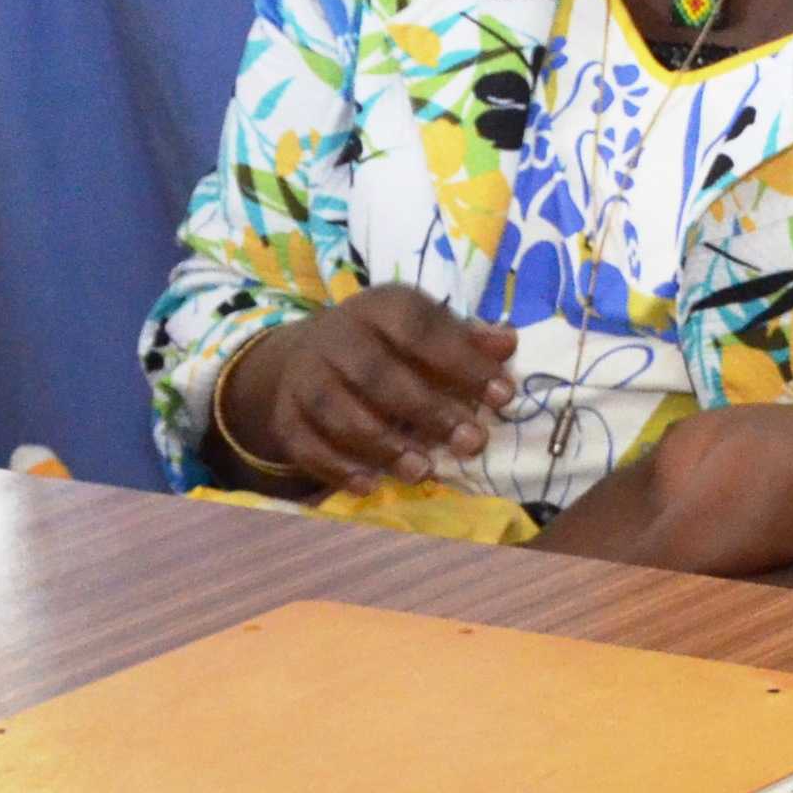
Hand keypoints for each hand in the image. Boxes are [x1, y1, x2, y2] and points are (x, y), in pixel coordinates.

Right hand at [214, 287, 517, 491]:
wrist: (311, 353)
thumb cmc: (390, 346)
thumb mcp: (426, 330)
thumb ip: (467, 341)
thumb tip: (507, 344)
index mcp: (379, 307)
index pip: (418, 328)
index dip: (461, 362)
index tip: (502, 396)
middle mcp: (336, 335)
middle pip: (376, 374)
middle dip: (427, 411)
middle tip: (470, 442)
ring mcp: (305, 376)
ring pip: (337, 411)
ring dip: (382, 445)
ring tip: (423, 471)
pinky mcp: (285, 415)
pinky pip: (304, 444)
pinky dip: (337, 468)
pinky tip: (371, 485)